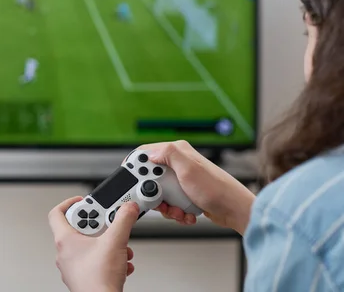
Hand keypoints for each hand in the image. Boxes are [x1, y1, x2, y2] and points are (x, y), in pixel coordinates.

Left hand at [49, 197, 138, 291]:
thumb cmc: (99, 280)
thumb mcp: (115, 241)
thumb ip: (123, 220)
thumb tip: (128, 208)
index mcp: (65, 240)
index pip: (57, 213)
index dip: (70, 203)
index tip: (84, 200)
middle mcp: (65, 253)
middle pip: (78, 229)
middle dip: (98, 225)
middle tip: (107, 224)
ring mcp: (73, 267)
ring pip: (89, 246)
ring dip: (107, 243)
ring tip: (119, 247)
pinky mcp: (82, 277)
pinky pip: (95, 260)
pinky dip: (108, 258)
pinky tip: (121, 262)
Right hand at [140, 141, 254, 234]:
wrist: (234, 210)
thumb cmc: (217, 189)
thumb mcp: (189, 168)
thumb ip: (168, 154)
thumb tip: (150, 153)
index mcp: (177, 152)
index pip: (146, 152)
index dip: (135, 165)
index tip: (130, 178)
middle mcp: (179, 163)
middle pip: (150, 177)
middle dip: (153, 192)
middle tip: (160, 199)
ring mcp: (182, 179)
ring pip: (159, 193)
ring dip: (166, 206)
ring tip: (177, 210)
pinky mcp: (185, 193)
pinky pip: (170, 203)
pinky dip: (175, 212)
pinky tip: (186, 213)